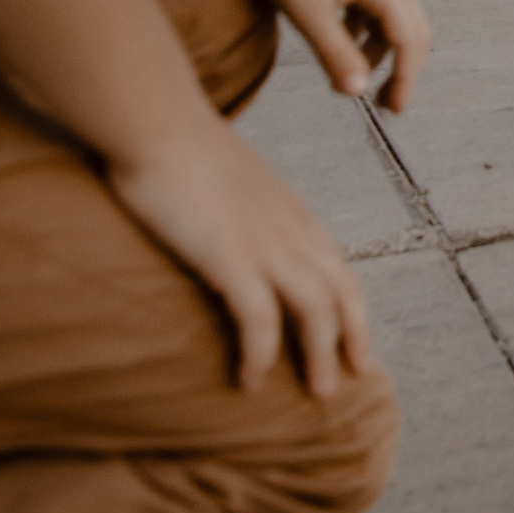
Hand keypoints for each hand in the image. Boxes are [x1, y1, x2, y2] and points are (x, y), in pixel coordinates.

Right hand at [110, 116, 370, 393]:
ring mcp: (265, 242)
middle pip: (343, 290)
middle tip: (356, 375)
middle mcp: (290, 228)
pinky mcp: (230, 256)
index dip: (353, 306)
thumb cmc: (179, 145)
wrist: (156, 121)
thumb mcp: (228, 178)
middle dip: (354, 336)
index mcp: (292, 211)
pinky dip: (262, 352)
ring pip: (316, 309)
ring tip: (319, 391)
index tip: (357, 339)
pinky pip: (259, 317)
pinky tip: (252, 378)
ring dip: (321, 354)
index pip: (339, 266)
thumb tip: (230, 225)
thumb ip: (242, 206)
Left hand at [237, 0, 432, 112]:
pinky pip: (375, 14)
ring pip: (395, 24)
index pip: (410, 42)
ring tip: (352, 81)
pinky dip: (366, 39)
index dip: (405, 80)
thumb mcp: (307, 12)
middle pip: (414, 33)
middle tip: (386, 106)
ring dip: (382, 57)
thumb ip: (335, 53)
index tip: (393, 112)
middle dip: (404, 71)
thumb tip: (358, 92)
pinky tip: (339, 49)